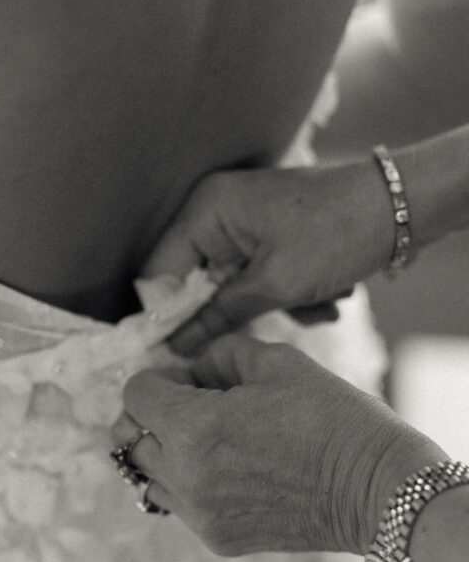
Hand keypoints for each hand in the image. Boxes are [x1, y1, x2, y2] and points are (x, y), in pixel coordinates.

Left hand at [112, 334, 442, 555]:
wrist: (377, 489)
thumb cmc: (332, 417)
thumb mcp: (277, 361)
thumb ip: (218, 354)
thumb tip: (190, 368)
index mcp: (194, 427)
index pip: (135, 395)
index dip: (159, 378)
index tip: (189, 379)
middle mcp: (186, 476)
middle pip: (130, 439)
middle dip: (153, 415)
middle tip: (194, 405)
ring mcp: (200, 514)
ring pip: (147, 477)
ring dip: (163, 452)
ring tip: (209, 440)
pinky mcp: (217, 539)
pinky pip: (179, 504)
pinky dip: (187, 483)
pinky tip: (228, 470)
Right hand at [142, 160, 394, 354]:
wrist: (402, 207)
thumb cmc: (337, 233)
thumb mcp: (275, 283)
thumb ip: (218, 316)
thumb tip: (177, 347)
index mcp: (206, 210)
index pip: (159, 274)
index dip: (166, 317)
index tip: (178, 354)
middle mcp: (217, 212)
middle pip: (197, 285)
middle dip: (239, 311)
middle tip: (272, 318)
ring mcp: (244, 224)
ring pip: (234, 290)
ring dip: (274, 306)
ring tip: (317, 299)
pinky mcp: (269, 237)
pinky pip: (260, 280)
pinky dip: (291, 295)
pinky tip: (327, 292)